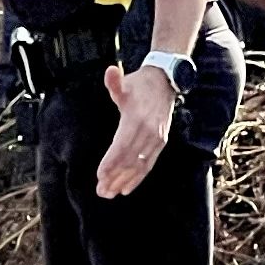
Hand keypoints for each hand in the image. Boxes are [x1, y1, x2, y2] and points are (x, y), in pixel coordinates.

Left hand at [95, 62, 177, 196]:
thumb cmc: (140, 84)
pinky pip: (148, 164)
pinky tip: (126, 189)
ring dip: (124, 181)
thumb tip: (110, 71)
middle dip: (115, 177)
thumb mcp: (126, 82)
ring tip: (110, 194)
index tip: (100, 176)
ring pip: (139, 166)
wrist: (165, 83)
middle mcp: (149, 131)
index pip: (123, 145)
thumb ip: (115, 81)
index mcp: (138, 118)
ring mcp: (157, 138)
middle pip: (130, 160)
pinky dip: (138, 178)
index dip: (111, 162)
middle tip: (101, 191)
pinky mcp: (161, 143)